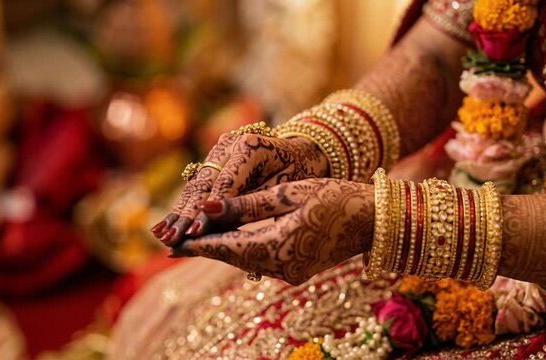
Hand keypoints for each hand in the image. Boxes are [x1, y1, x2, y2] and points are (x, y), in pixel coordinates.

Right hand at [151, 133, 328, 245]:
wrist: (302, 152)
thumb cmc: (299, 173)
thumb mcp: (283, 189)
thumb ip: (252, 204)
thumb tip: (223, 226)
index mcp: (251, 146)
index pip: (224, 184)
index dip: (209, 211)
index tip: (196, 233)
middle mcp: (229, 144)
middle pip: (203, 184)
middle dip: (186, 215)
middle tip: (170, 240)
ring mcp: (218, 151)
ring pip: (195, 186)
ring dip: (178, 212)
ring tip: (160, 236)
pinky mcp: (213, 160)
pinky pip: (197, 187)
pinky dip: (182, 207)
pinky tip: (165, 225)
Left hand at [171, 178, 374, 285]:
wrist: (374, 220)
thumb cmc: (336, 198)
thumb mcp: (289, 194)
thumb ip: (247, 204)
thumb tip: (208, 207)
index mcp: (277, 248)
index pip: (225, 247)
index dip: (197, 243)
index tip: (171, 243)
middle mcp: (281, 268)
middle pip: (231, 256)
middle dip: (204, 248)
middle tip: (173, 243)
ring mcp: (290, 272)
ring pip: (244, 259)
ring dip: (220, 249)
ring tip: (194, 240)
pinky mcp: (297, 268)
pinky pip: (259, 259)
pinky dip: (240, 249)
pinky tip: (228, 241)